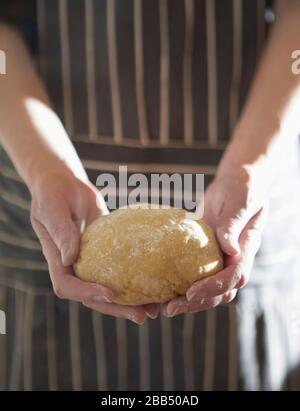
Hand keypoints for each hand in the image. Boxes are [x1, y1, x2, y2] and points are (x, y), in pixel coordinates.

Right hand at [30, 169, 158, 323]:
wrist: (63, 183)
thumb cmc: (53, 194)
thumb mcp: (53, 210)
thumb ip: (61, 233)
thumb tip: (69, 259)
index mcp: (57, 259)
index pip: (67, 286)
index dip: (86, 294)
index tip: (109, 294)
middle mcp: (73, 265)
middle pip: (92, 296)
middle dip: (116, 308)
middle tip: (142, 316)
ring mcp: (91, 260)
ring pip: (108, 286)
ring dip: (129, 300)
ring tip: (154, 309)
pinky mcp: (106, 250)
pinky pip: (120, 268)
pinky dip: (134, 278)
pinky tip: (154, 282)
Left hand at [163, 166, 267, 316]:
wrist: (236, 183)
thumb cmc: (241, 189)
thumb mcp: (240, 203)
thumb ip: (234, 225)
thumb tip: (229, 250)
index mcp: (246, 249)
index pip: (234, 277)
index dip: (214, 288)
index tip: (191, 292)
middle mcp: (234, 260)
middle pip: (220, 292)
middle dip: (196, 303)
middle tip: (170, 308)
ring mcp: (220, 259)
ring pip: (208, 290)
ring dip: (188, 300)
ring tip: (163, 306)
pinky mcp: (206, 255)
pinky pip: (196, 275)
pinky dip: (181, 284)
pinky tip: (162, 288)